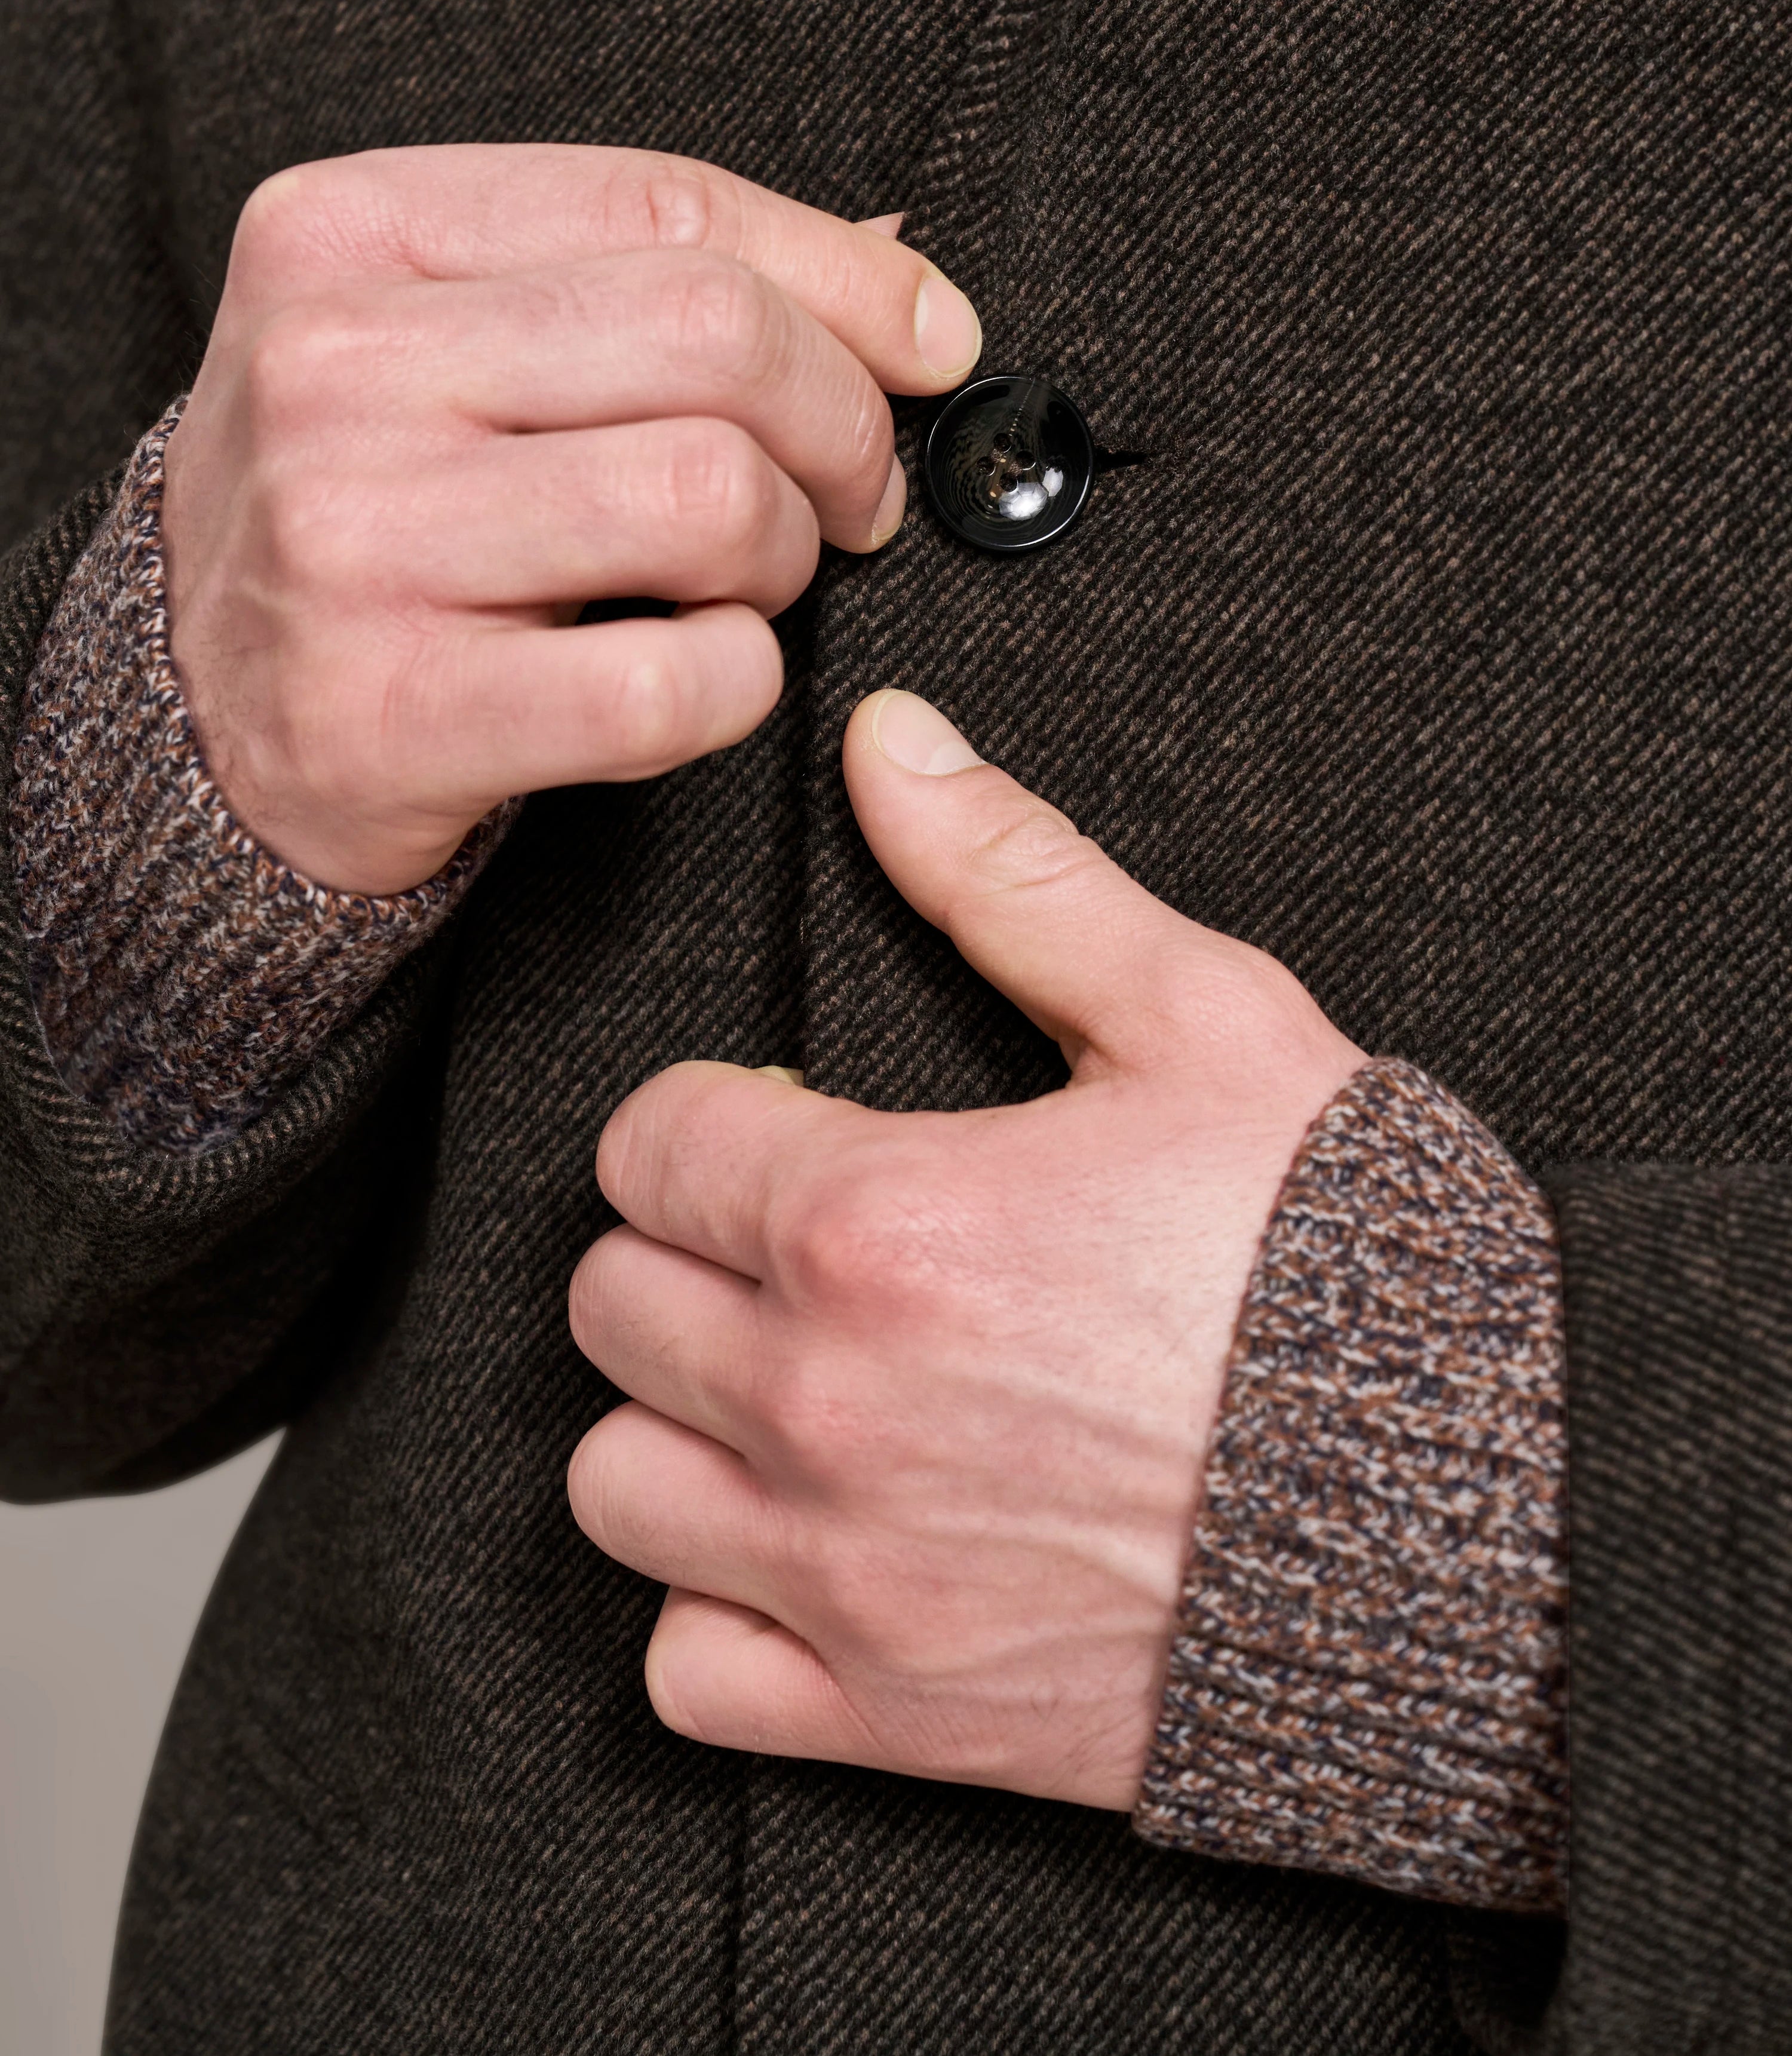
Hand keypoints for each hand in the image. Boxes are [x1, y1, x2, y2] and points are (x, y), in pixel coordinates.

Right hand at [161, 147, 979, 891]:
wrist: (191, 715)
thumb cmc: (365, 506)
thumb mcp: (450, 339)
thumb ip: (642, 278)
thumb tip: (893, 264)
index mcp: (351, 231)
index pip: (666, 206)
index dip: (846, 279)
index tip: (932, 344)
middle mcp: (332, 366)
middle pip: (714, 338)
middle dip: (843, 424)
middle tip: (852, 494)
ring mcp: (347, 539)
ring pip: (707, 501)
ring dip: (787, 558)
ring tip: (751, 583)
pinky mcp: (385, 711)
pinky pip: (669, 685)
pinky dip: (738, 686)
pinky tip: (701, 675)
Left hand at [567, 690, 1362, 1810]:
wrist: (1483, 1528)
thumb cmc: (1353, 1269)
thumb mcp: (1201, 1021)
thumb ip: (1014, 877)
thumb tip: (890, 745)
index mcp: (882, 1226)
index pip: (649, 1142)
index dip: (714, 1115)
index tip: (787, 1124)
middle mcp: (829, 1407)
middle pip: (612, 1299)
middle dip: (692, 1247)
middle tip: (806, 1242)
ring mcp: (850, 1576)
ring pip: (617, 1482)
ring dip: (681, 1421)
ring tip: (793, 1384)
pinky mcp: (894, 1715)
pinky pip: (687, 1672)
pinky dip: (717, 1611)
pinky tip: (806, 1546)